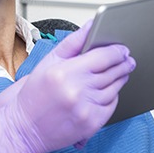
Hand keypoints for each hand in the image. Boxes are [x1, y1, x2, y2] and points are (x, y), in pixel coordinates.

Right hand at [0, 23, 135, 152]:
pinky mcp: (92, 124)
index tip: (121, 48)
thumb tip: (90, 25)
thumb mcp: (49, 62)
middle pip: (113, 72)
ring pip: (115, 88)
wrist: (26, 127)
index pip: (103, 56)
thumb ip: (73, 43)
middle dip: (123, 63)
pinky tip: (107, 90)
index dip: (117, 50)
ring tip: (119, 72)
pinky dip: (113, 95)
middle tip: (126, 59)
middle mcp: (77, 91)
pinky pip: (111, 105)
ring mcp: (86, 109)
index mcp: (65, 72)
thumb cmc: (35, 93)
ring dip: (120, 78)